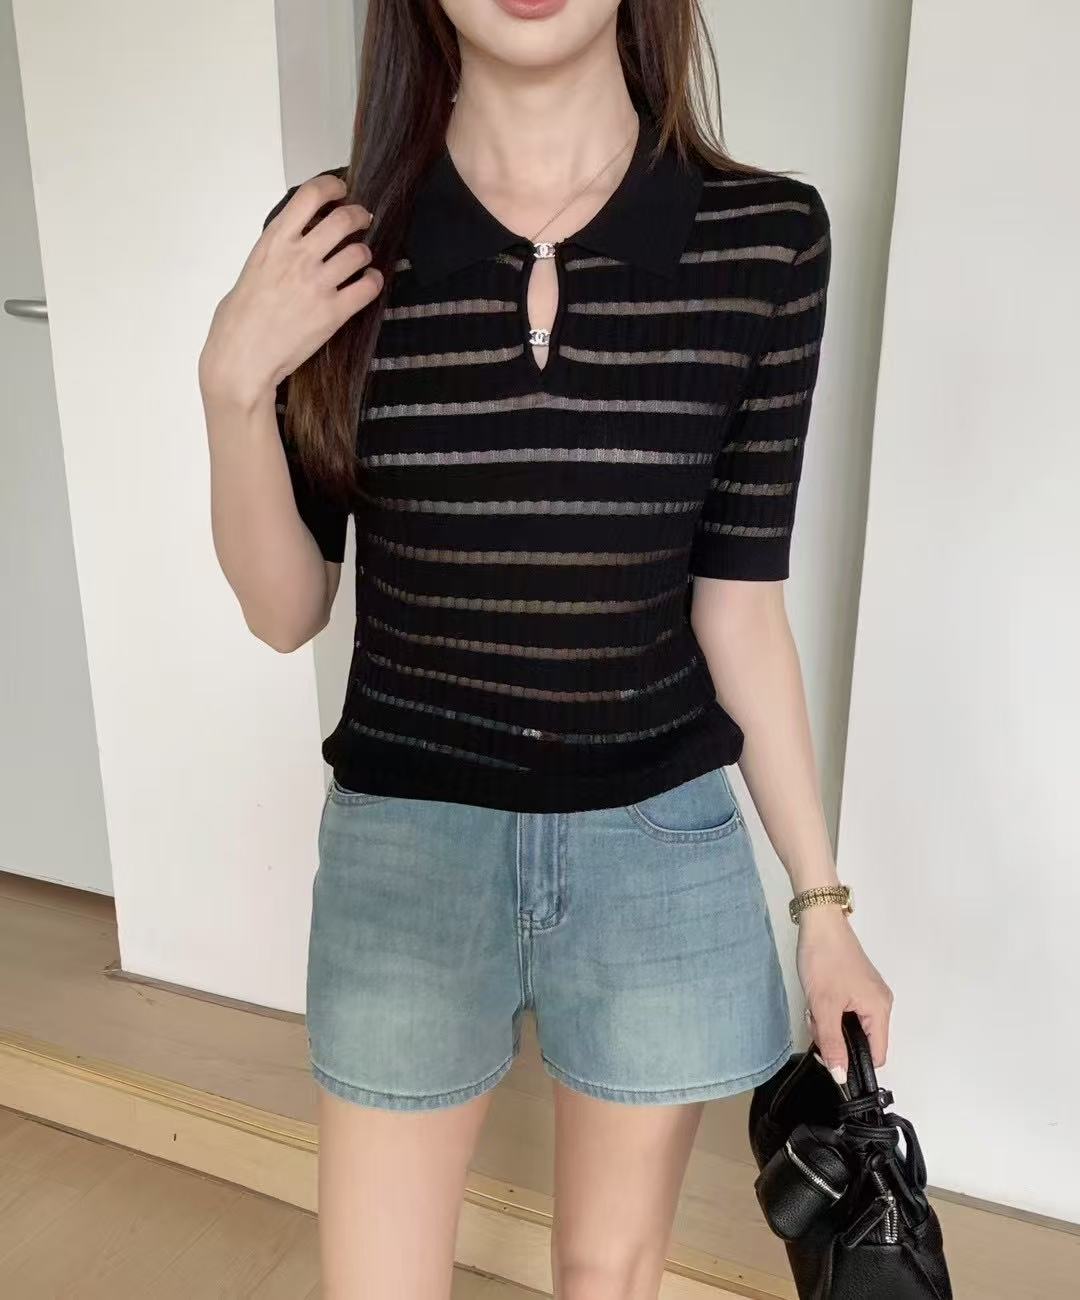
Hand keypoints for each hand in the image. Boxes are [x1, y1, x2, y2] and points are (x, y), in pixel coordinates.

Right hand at [198, 173, 382, 409]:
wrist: (242, 359)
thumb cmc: (237, 321)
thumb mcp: (250, 271)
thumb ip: (275, 253)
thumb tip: (293, 246)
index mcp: (274, 242)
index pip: (310, 196)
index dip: (332, 187)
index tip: (341, 190)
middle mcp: (299, 257)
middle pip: (343, 219)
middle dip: (358, 216)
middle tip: (362, 220)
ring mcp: (318, 284)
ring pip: (359, 253)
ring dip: (365, 253)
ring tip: (361, 260)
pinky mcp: (334, 313)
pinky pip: (367, 288)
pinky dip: (374, 282)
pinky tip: (369, 283)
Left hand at [796, 906, 892, 1082]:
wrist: (819, 922)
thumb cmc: (824, 958)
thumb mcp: (824, 1005)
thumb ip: (832, 1043)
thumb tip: (841, 1075)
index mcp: (880, 1010)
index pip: (877, 1055)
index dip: (854, 1063)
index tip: (831, 1058)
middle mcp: (880, 1003)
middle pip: (862, 1041)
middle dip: (835, 1038)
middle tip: (816, 1023)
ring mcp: (868, 993)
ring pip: (851, 1025)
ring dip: (829, 1023)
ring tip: (814, 1007)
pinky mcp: (857, 985)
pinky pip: (847, 1010)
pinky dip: (830, 1010)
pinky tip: (817, 999)